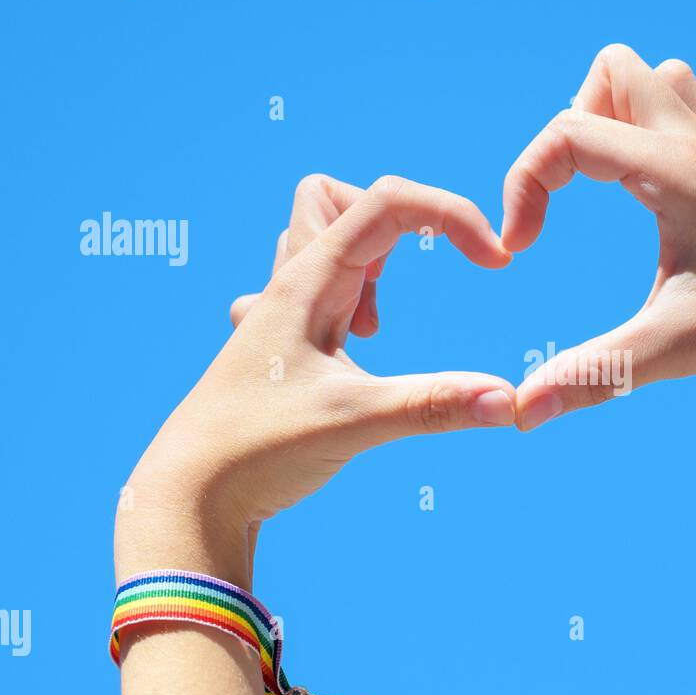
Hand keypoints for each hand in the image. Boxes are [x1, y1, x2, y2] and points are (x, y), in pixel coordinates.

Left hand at [114, 174, 516, 586]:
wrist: (186, 496)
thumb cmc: (256, 449)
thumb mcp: (355, 422)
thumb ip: (434, 405)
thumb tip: (509, 401)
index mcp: (306, 283)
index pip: (387, 202)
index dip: (452, 215)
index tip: (496, 263)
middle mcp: (288, 287)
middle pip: (336, 198)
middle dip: (393, 222)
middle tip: (405, 287)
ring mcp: (277, 316)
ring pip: (316, 242)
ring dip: (363, 263)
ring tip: (371, 328)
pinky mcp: (276, 348)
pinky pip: (309, 290)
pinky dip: (342, 300)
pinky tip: (347, 350)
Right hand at [501, 44, 695, 429]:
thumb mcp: (678, 349)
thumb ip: (595, 374)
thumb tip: (521, 412)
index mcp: (675, 172)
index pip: (568, 133)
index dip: (525, 185)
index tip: (522, 251)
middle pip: (613, 71)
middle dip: (571, 127)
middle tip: (572, 199)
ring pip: (662, 81)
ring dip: (623, 119)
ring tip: (612, 189)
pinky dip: (676, 134)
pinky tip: (672, 192)